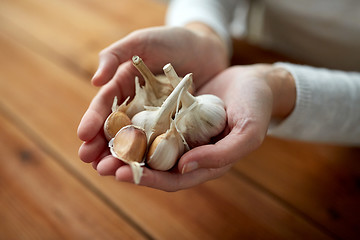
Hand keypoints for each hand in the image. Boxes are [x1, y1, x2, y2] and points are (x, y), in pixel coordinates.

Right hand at [77, 25, 228, 179]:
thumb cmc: (173, 41)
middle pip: (116, 129)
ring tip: (110, 172)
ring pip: (135, 141)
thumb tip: (96, 81)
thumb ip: (116, 55)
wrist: (206, 49)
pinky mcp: (173, 126)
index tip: (83, 136)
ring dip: (122, 157)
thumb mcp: (141, 42)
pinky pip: (160, 142)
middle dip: (102, 147)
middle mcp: (136, 106)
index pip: (105, 107)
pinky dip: (150, 156)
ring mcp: (154, 119)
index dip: (93, 121)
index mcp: (123, 87)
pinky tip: (142, 168)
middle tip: (92, 163)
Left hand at [89, 65, 295, 190]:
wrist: (256, 82)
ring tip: (97, 147)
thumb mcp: (247, 133)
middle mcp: (189, 152)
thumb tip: (184, 169)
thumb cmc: (256, 108)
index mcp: (205, 163)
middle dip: (127, 167)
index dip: (148, 180)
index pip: (172, 179)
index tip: (122, 174)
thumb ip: (221, 155)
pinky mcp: (174, 115)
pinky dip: (133, 124)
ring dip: (123, 148)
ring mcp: (180, 133)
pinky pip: (150, 121)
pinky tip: (114, 120)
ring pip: (147, 145)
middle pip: (154, 166)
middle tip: (100, 165)